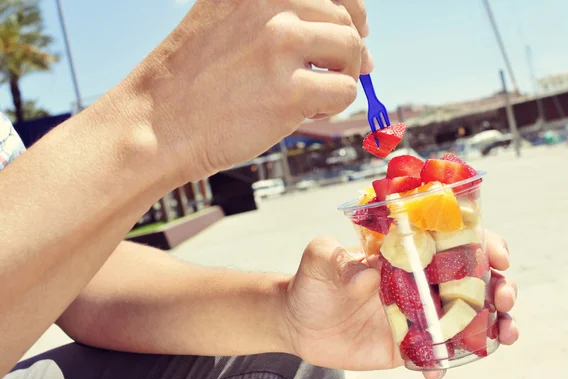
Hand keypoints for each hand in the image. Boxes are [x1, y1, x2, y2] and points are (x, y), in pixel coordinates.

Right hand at [121, 0, 371, 182]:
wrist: (157, 124)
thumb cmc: (192, 81)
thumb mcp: (224, 19)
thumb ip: (275, 14)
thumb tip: (350, 30)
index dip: (352, 8)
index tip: (358, 27)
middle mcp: (270, 2)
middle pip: (345, 18)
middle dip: (350, 48)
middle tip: (345, 71)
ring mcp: (280, 44)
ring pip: (351, 50)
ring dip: (344, 75)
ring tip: (315, 94)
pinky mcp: (290, 90)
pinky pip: (344, 91)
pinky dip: (333, 106)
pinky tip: (306, 113)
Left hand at [282, 231, 518, 378]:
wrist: (299, 323)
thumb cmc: (312, 281)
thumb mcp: (318, 260)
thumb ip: (336, 258)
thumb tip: (369, 273)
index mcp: (406, 252)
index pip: (453, 240)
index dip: (482, 243)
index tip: (498, 255)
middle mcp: (420, 280)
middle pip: (473, 280)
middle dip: (500, 285)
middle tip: (504, 297)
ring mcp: (419, 314)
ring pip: (468, 317)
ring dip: (496, 324)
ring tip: (505, 334)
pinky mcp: (410, 345)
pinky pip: (439, 354)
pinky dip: (447, 362)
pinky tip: (439, 370)